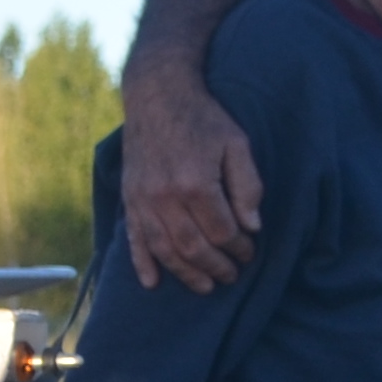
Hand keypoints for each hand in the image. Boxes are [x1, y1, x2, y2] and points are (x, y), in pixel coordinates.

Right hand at [117, 79, 263, 292]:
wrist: (157, 95)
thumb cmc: (203, 118)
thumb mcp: (236, 143)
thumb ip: (247, 186)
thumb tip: (252, 227)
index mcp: (196, 183)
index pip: (222, 231)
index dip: (239, 247)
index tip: (250, 251)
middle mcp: (166, 197)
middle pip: (194, 247)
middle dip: (216, 267)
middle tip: (232, 275)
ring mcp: (144, 200)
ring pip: (165, 250)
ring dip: (186, 274)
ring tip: (205, 286)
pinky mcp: (130, 199)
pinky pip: (134, 239)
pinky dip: (142, 264)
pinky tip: (153, 283)